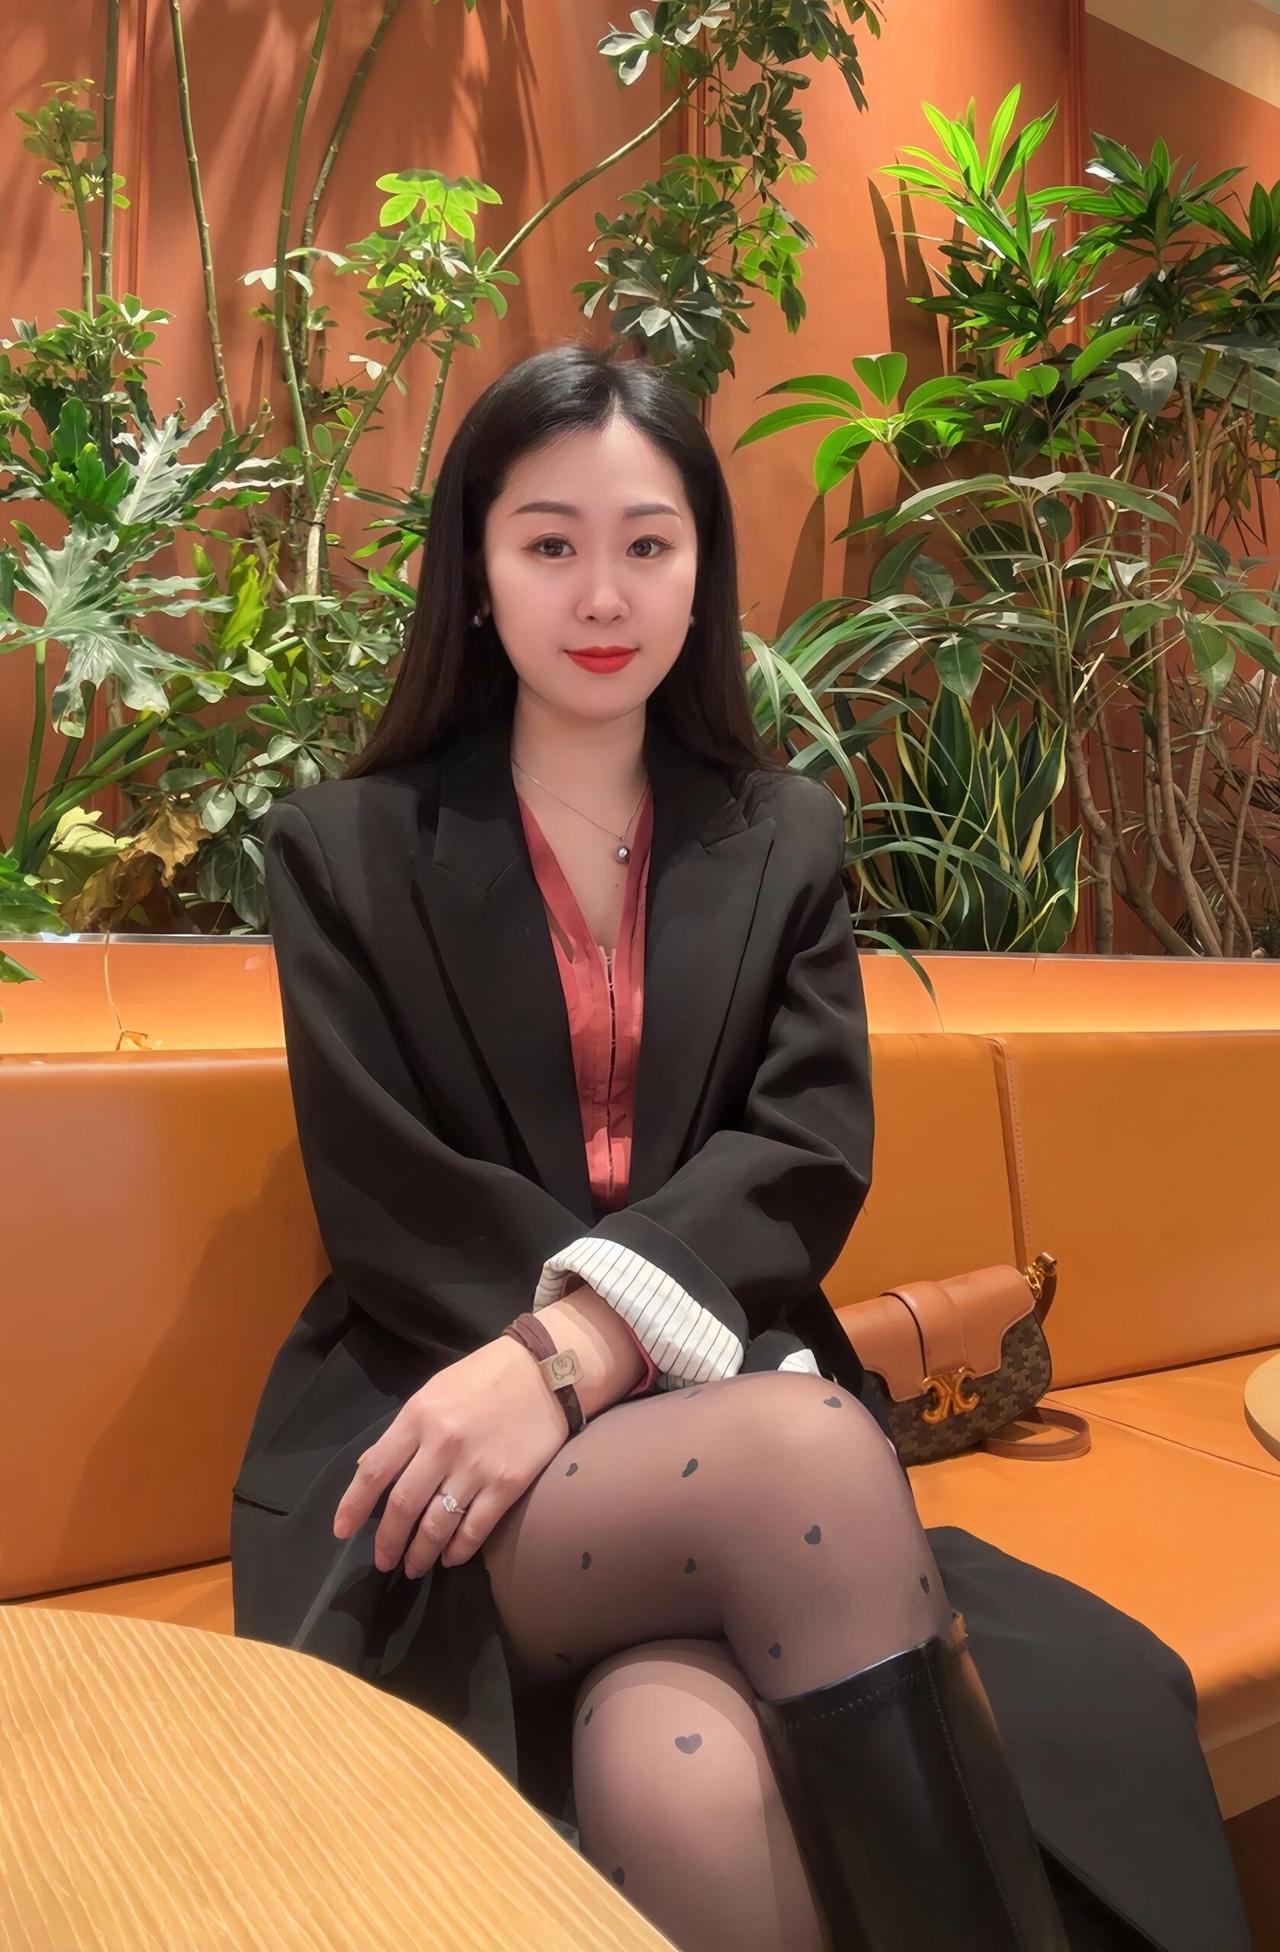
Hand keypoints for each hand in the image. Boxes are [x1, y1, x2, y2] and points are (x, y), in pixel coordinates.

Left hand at [332, 1334, 568, 1578]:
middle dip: (387, 1541)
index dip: (353, 1506)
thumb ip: (403, 1431)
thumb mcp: (433, 1392)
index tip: (341, 1531)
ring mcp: (476, 1467)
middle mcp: (442, 1444)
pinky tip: (450, 1558)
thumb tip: (370, 1468)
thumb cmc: (483, 1377)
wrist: (544, 1369)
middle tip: (383, 1562)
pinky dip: (458, 1550)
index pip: (374, 1470)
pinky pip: (475, 1529)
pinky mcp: (507, 1483)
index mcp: (418, 1416)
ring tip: (413, 1567)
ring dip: (420, 1553)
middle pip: (403, 1506)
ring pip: (437, 1525)